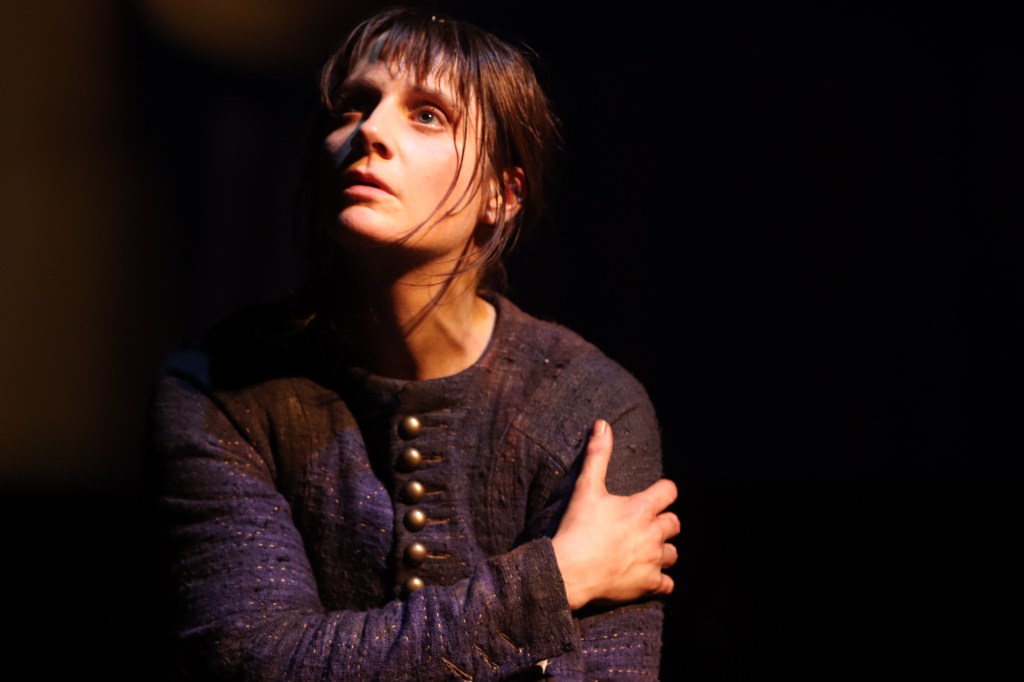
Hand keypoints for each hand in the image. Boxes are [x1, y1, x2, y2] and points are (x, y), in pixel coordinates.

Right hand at [551, 419, 679, 610]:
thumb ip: (598, 455)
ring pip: (673, 553)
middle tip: (644, 525)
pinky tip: (648, 577)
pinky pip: (668, 584)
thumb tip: (602, 423)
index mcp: (641, 508)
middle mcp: (653, 534)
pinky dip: (661, 581)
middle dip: (663, 522)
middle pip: (674, 524)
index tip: (653, 495)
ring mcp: (652, 561)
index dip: (663, 491)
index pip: (669, 491)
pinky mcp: (648, 585)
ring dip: (662, 550)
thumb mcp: (586, 488)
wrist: (569, 571)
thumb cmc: (577, 528)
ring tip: (645, 550)